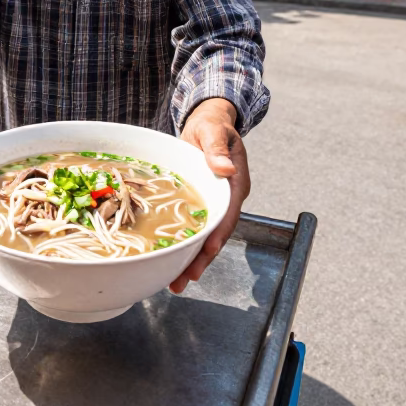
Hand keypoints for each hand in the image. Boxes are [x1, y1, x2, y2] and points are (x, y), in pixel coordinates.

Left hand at [172, 98, 248, 293]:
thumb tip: (226, 169)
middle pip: (217, 233)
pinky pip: (195, 229)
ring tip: (176, 282)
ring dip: (192, 259)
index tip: (208, 248)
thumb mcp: (213, 131)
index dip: (219, 232)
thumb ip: (217, 149)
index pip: (228, 212)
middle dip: (203, 258)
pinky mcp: (201, 204)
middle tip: (185, 279)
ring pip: (205, 236)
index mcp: (235, 183)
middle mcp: (226, 198)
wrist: (207, 122)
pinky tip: (171, 261)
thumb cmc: (212, 124)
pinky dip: (185, 246)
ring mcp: (214, 203)